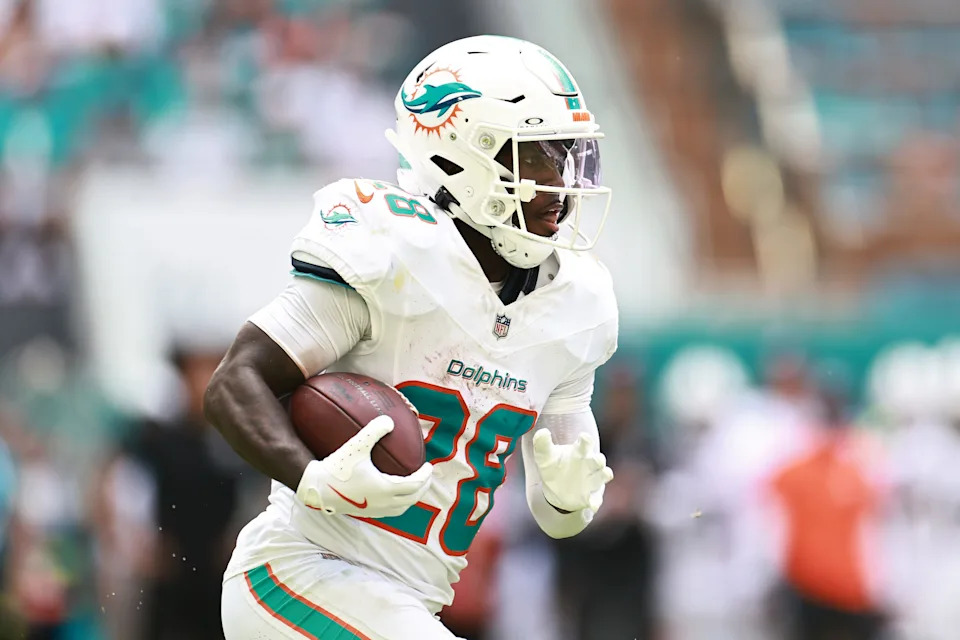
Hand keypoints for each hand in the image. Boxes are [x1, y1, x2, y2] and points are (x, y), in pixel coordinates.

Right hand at [296, 415, 432, 516]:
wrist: (316, 489)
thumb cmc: (336, 468)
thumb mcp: (356, 446)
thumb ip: (374, 431)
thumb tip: (389, 420)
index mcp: (385, 488)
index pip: (414, 484)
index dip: (424, 476)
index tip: (429, 466)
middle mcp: (383, 502)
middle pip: (412, 498)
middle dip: (423, 487)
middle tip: (426, 475)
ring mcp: (374, 510)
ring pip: (401, 508)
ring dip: (411, 497)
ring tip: (414, 486)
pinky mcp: (364, 513)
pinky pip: (390, 511)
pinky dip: (398, 502)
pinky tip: (392, 493)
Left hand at [532, 429, 612, 512]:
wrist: (555, 490)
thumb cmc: (553, 467)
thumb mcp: (544, 456)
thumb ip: (542, 444)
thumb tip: (542, 432)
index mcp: (579, 451)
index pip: (585, 443)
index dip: (586, 440)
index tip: (584, 437)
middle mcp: (589, 464)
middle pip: (598, 459)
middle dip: (598, 459)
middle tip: (596, 459)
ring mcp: (592, 480)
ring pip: (603, 475)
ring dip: (604, 474)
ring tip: (605, 474)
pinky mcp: (591, 496)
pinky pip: (597, 499)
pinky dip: (596, 501)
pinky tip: (592, 505)